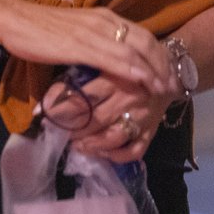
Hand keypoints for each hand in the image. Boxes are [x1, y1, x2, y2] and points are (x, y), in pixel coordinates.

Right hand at [0, 1, 169, 93]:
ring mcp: (94, 33)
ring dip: (153, 71)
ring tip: (165, 88)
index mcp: (105, 17)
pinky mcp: (81, 46)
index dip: (160, 54)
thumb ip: (95, 41)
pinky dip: (132, 70)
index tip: (170, 71)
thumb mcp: (77, 32)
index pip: (142, 35)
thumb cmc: (41, 29)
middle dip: (163, 64)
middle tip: (175, 84)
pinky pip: (113, 58)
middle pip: (145, 42)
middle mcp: (105, 22)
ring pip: (134, 52)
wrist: (15, 20)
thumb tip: (109, 59)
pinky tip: (143, 81)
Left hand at [49, 61, 176, 163]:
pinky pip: (134, 150)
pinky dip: (116, 156)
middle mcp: (129, 97)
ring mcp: (141, 116)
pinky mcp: (151, 130)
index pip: (84, 95)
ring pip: (112, 138)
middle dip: (71, 129)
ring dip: (90, 144)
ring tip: (75, 144)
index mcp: (117, 76)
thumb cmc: (131, 62)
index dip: (59, 106)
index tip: (41, 112)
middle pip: (94, 119)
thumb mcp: (109, 57)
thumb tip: (53, 83)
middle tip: (56, 131)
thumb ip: (86, 68)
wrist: (171, 68)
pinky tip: (102, 153)